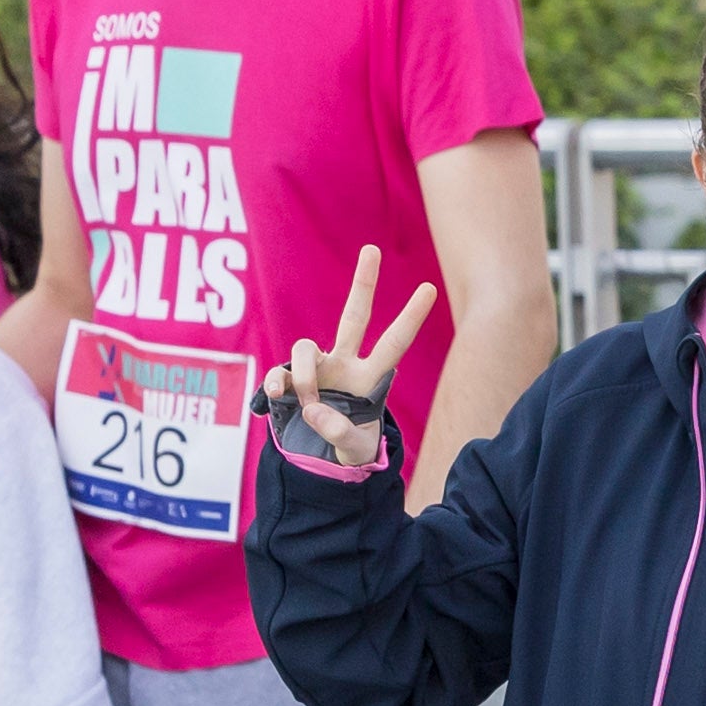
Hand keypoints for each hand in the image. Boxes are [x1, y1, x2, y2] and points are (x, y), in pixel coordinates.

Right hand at [276, 248, 429, 473]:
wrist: (322, 455)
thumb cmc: (350, 446)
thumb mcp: (354, 448)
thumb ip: (339, 433)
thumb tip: (314, 409)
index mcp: (370, 377)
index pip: (393, 343)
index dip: (410, 317)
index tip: (429, 287)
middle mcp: (344, 363)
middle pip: (354, 316)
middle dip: (363, 284)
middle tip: (372, 249)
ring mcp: (316, 368)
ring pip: (305, 347)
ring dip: (304, 378)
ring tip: (306, 407)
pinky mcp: (289, 379)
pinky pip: (279, 371)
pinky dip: (277, 383)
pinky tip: (277, 396)